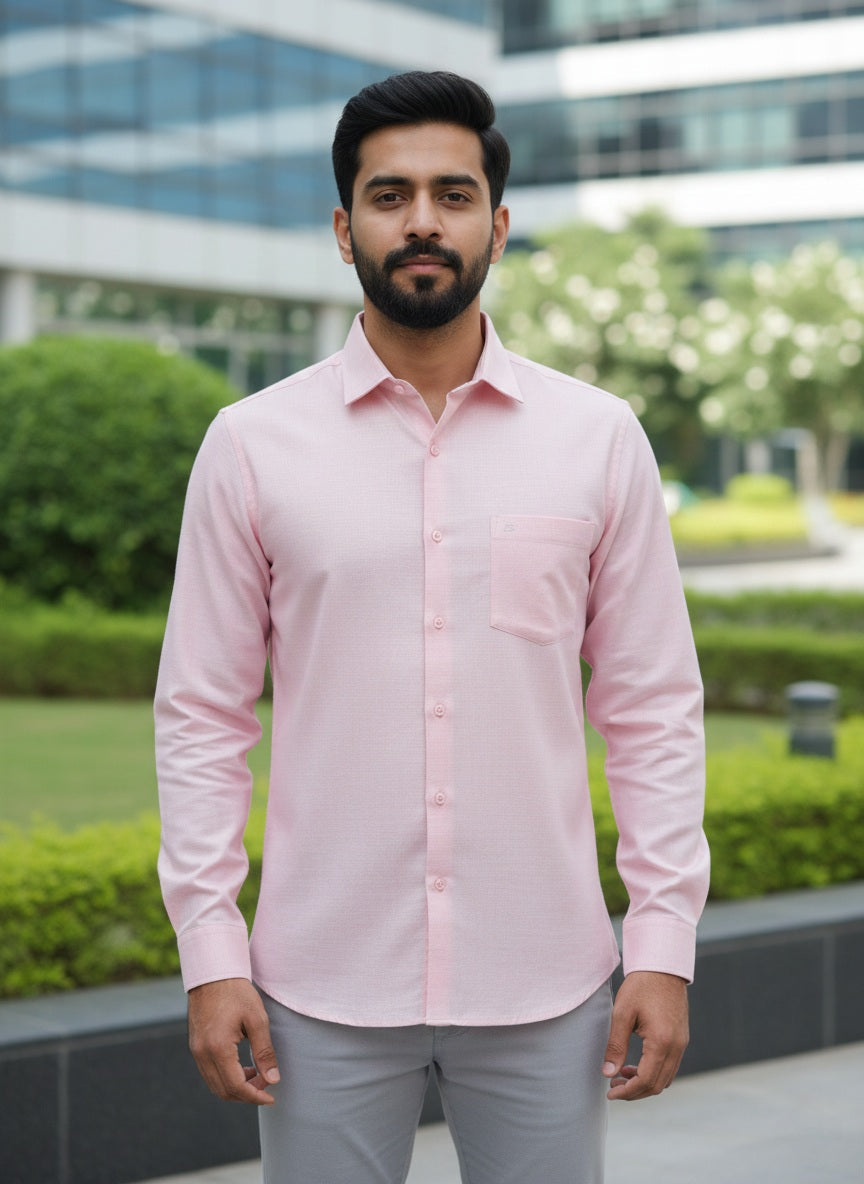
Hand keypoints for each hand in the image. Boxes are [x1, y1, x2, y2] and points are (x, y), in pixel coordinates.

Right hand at [187, 977, 280, 1104]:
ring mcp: (196, 1051)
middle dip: (247, 1094)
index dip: (255, 1096)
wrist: (213, 973)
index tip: (271, 1097)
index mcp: (218, 1048)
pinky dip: (226, 1077)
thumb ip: (264, 1051)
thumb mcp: (257, 1019)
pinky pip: (210, 1072)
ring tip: (257, 1075)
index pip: (236, 1086)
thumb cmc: (236, 992)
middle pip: (223, 1090)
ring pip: (215, 1084)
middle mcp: (202, 1054)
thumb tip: (273, 1079)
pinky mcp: (195, 1046)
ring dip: (236, 1087)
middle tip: (267, 1085)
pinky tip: (243, 1066)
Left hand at [602, 970, 688, 1100]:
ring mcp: (682, 1043)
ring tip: (622, 1075)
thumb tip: (608, 1073)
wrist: (663, 967)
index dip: (628, 1091)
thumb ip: (615, 1046)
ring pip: (666, 1078)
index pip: (646, 1080)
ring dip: (645, 1083)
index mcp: (662, 1041)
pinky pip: (670, 1066)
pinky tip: (636, 1065)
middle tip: (613, 1087)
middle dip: (635, 1092)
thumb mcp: (622, 1014)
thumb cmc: (641, 986)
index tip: (610, 1092)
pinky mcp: (681, 1039)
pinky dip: (654, 1072)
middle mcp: (677, 1047)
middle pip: (658, 1085)